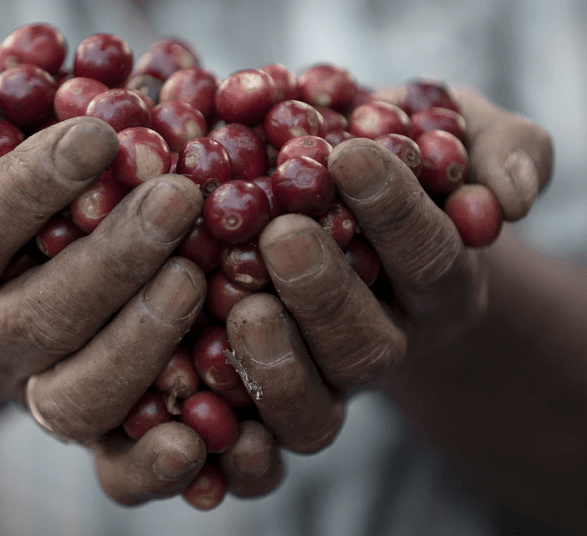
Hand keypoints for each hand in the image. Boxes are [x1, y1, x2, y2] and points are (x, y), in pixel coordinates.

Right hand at [0, 63, 210, 503]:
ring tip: (196, 276)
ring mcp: (31, 394)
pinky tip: (198, 431)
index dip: (31, 186)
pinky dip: (153, 461)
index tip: (100, 136)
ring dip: (141, 342)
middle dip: (111, 259)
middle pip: (38, 319)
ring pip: (80, 400)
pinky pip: (114, 468)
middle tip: (179, 196)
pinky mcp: (84, 432)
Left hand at [223, 88, 553, 459]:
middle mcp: (383, 342)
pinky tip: (190, 381)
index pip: (429, 256)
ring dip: (276, 358)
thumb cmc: (402, 169)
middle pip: (364, 345)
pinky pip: (258, 438)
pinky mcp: (268, 406)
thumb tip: (507, 199)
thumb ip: (504, 150)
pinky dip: (230, 425)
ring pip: (313, 405)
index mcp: (437, 285)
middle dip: (325, 292)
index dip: (395, 213)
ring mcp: (325, 381)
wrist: (353, 223)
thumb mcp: (459, 136)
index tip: (349, 157)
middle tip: (281, 235)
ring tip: (240, 301)